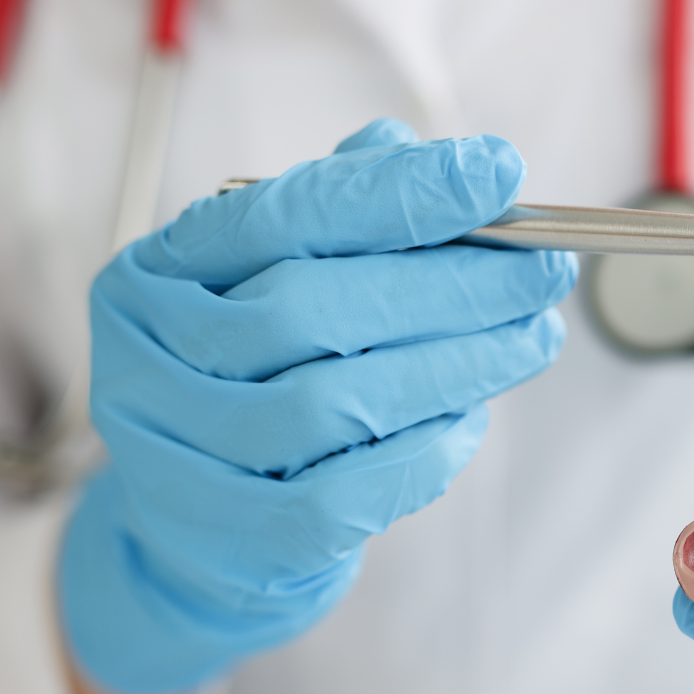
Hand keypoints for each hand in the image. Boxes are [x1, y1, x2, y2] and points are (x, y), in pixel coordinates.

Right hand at [61, 119, 576, 693]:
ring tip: (530, 341)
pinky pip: (347, 494)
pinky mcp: (234, 539)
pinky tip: (469, 421)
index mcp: (161, 271)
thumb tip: (422, 154)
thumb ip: (339, 218)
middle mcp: (152, 357)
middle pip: (316, 309)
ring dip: (458, 367)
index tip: (497, 174)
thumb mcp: (274, 287)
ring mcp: (181, 455)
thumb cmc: (253, 384)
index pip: (286, 213)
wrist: (195, 534)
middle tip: (541, 275)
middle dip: (452, 286)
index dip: (399, 193)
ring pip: (339, 402)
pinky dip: (425, 452)